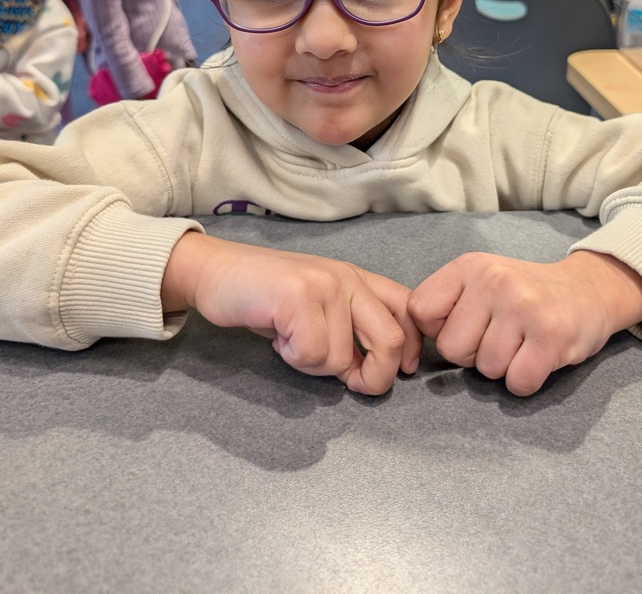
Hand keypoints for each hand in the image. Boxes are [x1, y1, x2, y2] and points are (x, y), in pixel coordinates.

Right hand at [162, 232, 422, 395]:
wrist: (216, 272)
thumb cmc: (268, 298)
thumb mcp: (320, 306)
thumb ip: (351, 329)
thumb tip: (377, 372)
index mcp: (359, 279)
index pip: (408, 312)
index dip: (412, 350)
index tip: (401, 371)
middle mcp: (348, 278)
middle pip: (391, 340)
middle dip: (376, 376)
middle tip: (350, 383)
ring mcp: (324, 285)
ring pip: (341, 358)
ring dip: (314, 365)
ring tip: (292, 341)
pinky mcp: (298, 296)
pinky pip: (310, 353)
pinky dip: (292, 358)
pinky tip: (278, 338)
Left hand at [408, 251, 641, 395]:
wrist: (588, 290)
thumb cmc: (525, 294)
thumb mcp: (481, 280)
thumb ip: (447, 302)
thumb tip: (415, 343)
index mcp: (470, 266)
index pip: (421, 311)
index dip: (438, 330)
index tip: (464, 326)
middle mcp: (495, 280)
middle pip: (452, 349)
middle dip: (473, 354)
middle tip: (499, 337)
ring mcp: (524, 307)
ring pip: (486, 369)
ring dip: (503, 367)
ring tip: (522, 343)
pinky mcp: (551, 336)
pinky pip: (517, 382)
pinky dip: (525, 381)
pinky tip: (537, 357)